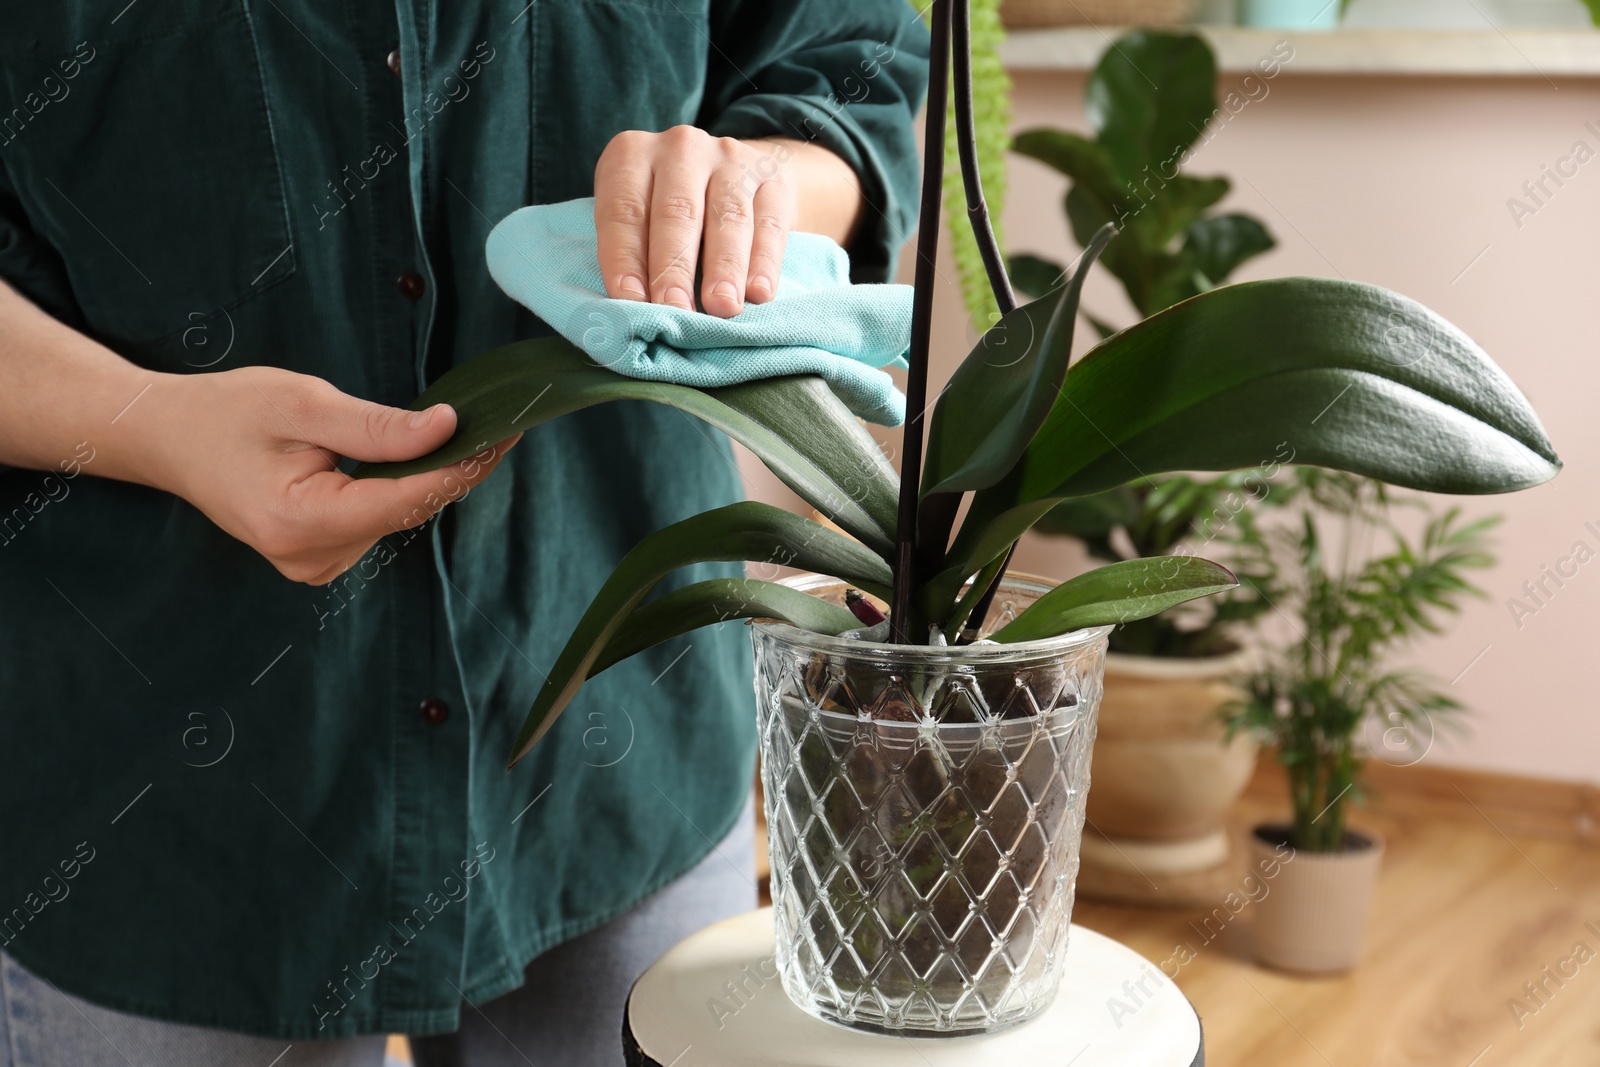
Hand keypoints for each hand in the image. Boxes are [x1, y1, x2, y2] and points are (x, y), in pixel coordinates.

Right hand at [140, 366, 518, 584]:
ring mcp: (315, 565)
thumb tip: (447, 428)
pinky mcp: (320, 558)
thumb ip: (376, 426)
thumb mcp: (302, 405)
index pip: (404, 500)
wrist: (169, 438)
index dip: (460, 467)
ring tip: (459, 432)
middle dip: (452, 467)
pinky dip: (398, 488)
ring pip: (395, 516)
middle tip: (499, 422)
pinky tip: (412, 457)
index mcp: (301, 523)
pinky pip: (376, 520)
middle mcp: (311, 559)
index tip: (505, 434)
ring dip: (425, 477)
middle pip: (405, 510)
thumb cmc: (227, 413)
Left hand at [594, 126, 797, 318]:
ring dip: (724, 268)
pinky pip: (769, 223)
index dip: (625, 258)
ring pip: (727, 217)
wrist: (732, 178)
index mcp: (631, 154)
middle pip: (676, 213)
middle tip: (675, 309)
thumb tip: (633, 308)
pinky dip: (764, 263)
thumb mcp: (638, 219)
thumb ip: (632, 252)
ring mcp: (729, 157)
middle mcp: (680, 148)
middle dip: (675, 268)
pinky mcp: (772, 176)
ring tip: (722, 308)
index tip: (631, 301)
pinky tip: (759, 294)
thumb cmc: (668, 214)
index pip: (623, 211)